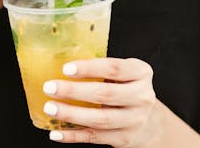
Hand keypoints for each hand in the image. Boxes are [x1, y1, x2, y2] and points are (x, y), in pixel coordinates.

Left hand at [42, 58, 157, 147]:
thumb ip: (101, 67)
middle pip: (105, 94)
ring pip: (99, 119)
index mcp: (140, 72)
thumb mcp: (123, 72)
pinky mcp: (124, 138)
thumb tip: (59, 61)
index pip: (114, 68)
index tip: (66, 68)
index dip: (89, 68)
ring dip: (71, 114)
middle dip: (74, 91)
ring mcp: (134, 120)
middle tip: (50, 87)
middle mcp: (141, 96)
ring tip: (50, 108)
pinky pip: (95, 137)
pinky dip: (74, 135)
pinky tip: (56, 132)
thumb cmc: (126, 87)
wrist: (150, 119)